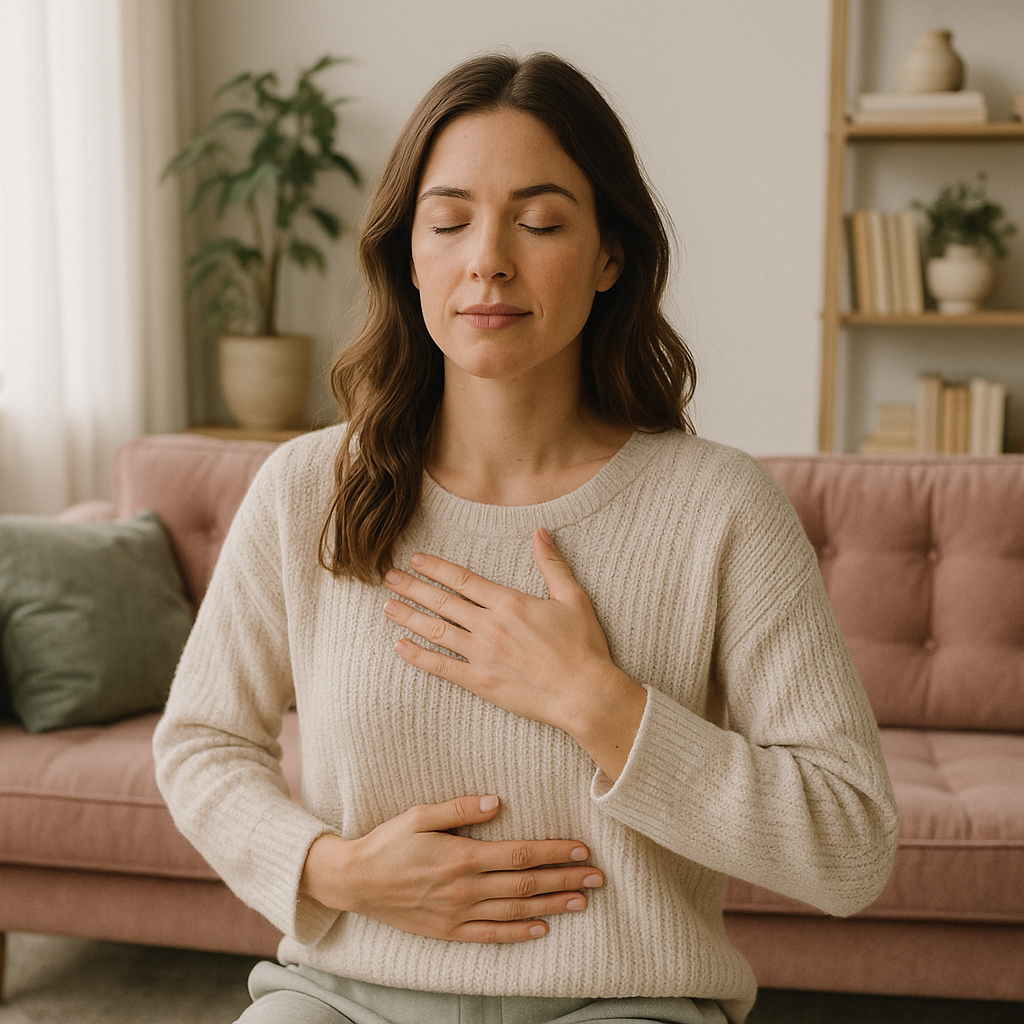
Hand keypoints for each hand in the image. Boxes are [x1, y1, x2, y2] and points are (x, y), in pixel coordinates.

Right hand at [299, 795, 603, 941]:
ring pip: (515, 911)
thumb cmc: (387, 842)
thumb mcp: (419, 815)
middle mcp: (464, 888)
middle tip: (597, 877)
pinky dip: (518, 933)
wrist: (354, 881)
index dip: (554, 852)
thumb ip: (459, 809)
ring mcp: (457, 914)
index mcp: (461, 857)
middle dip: (565, 879)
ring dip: (551, 906)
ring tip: (582, 901)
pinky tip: (541, 929)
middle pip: (525, 884)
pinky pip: (490, 935)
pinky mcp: (448, 931)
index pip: (519, 854)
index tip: (581, 849)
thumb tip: (497, 801)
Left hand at [382, 528, 645, 778]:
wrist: (585, 694)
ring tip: (388, 606)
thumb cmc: (583, 646)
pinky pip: (442, 667)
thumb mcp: (573, 597)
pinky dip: (419, 656)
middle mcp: (490, 626)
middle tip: (388, 577)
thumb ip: (552, 564)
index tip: (416, 559)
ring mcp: (482, 655)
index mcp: (510, 603)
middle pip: (443, 602)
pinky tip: (400, 647)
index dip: (437, 568)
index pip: (463, 580)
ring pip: (437, 631)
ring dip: (409, 617)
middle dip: (413, 587)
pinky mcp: (480, 682)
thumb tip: (540, 532)